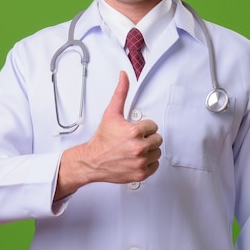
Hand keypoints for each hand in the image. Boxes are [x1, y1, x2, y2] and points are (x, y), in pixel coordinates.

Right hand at [55, 71, 161, 199]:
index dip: (143, 127)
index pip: (153, 126)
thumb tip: (124, 76)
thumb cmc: (102, 139)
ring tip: (134, 149)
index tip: (133, 130)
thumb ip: (120, 93)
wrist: (93, 160)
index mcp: (134, 132)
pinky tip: (136, 158)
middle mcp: (139, 148)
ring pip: (157, 152)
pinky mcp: (141, 173)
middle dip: (146, 138)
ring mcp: (140, 162)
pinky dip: (148, 163)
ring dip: (148, 150)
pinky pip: (155, 165)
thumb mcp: (111, 113)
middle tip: (133, 140)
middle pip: (157, 139)